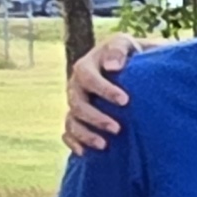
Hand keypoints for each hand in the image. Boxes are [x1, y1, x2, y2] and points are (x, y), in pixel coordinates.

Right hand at [61, 31, 138, 151]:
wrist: (129, 68)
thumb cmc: (129, 55)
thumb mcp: (126, 44)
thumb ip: (119, 49)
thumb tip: (111, 67)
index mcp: (86, 66)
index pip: (88, 77)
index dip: (104, 90)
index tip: (125, 101)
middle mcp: (76, 86)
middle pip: (77, 104)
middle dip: (96, 118)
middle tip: (118, 128)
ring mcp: (75, 104)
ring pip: (71, 121)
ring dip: (85, 134)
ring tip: (104, 145)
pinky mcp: (77, 119)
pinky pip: (67, 133)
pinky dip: (73, 143)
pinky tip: (85, 152)